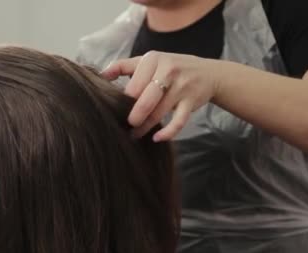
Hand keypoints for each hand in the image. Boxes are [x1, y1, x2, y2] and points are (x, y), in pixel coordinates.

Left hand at [102, 51, 219, 140]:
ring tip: (135, 134)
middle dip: (133, 117)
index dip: (123, 102)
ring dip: (145, 127)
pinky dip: (167, 132)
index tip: (117, 111)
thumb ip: (123, 66)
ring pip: (158, 113)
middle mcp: (168, 70)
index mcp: (152, 59)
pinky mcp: (192, 101)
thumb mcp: (149, 61)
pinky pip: (179, 121)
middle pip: (144, 100)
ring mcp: (181, 86)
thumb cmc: (169, 68)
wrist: (207, 73)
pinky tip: (156, 138)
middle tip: (126, 126)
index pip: (132, 85)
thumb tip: (99, 75)